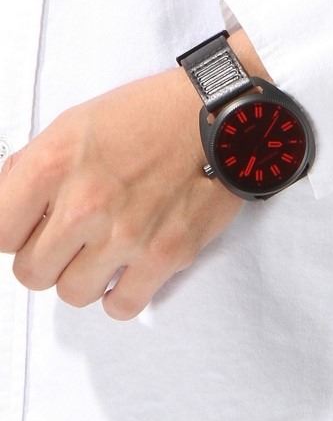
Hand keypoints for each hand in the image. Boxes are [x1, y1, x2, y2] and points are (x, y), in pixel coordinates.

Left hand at [0, 29, 268, 320]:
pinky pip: (122, 305)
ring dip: (84, 277)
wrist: (224, 118)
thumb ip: (35, 167)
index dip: (16, 233)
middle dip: (49, 257)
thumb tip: (9, 207)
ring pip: (72, 293)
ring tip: (105, 253)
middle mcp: (85, 203)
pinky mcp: (167, 254)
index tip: (34, 228)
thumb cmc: (155, 115)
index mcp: (54, 164)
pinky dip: (121, 296)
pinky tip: (128, 273)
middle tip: (74, 239)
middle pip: (32, 272)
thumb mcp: (77, 122)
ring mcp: (127, 234)